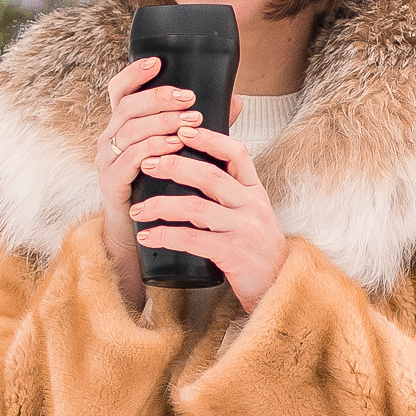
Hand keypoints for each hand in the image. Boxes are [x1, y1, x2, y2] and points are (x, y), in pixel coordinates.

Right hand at [96, 52, 207, 314]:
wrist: (143, 233)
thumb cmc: (162, 187)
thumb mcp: (182, 152)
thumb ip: (202, 126)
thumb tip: (237, 100)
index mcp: (122, 126)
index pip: (120, 90)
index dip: (135, 73)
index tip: (158, 62)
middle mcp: (108, 139)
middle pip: (128, 106)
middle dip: (160, 99)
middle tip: (190, 101)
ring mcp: (105, 160)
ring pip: (130, 130)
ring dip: (162, 123)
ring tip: (190, 122)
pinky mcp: (111, 182)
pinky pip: (130, 158)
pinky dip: (154, 149)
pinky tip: (175, 146)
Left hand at [128, 118, 288, 313]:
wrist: (279, 286)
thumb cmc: (255, 248)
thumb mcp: (251, 213)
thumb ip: (229, 192)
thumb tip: (194, 168)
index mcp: (254, 191)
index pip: (236, 153)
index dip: (209, 138)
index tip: (181, 130)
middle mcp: (253, 206)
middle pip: (210, 176)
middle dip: (174, 166)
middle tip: (146, 164)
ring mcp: (245, 230)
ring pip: (197, 208)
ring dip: (161, 205)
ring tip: (137, 209)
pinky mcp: (234, 254)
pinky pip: (194, 240)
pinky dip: (166, 236)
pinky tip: (148, 237)